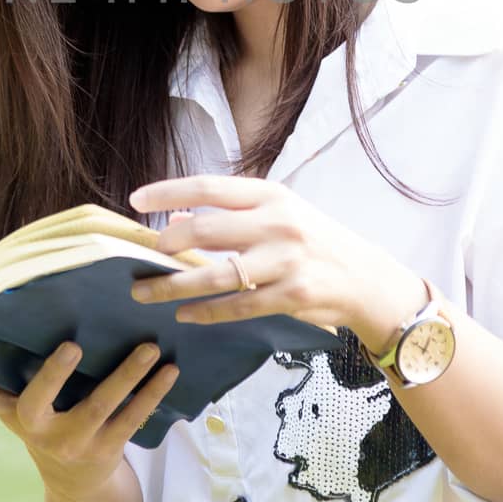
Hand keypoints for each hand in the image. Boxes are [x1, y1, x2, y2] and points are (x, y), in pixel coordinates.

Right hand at [0, 341, 177, 501]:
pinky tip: (169, 369)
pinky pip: (134, 417)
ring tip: (148, 346)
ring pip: (102, 405)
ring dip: (127, 374)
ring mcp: (74, 442)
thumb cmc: (45, 428)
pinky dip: (153, 391)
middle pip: (40, 401)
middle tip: (71, 347)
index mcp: (14, 413)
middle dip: (53, 375)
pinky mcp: (107, 449)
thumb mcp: (13, 409)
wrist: (79, 488)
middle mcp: (38, 429)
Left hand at [128, 175, 425, 354]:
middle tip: (144, 256)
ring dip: (174, 286)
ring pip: (216, 275)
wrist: (366, 278)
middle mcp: (278, 222)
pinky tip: (185, 314)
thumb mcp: (278, 215)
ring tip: (145, 293)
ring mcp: (285, 260)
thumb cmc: (315, 241)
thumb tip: (175, 218)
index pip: (209, 187)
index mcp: (271, 195)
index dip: (168, 191)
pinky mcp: (292, 295)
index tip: (136, 200)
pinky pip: (238, 306)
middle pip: (206, 230)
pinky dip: (206, 312)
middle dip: (167, 245)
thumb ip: (230, 215)